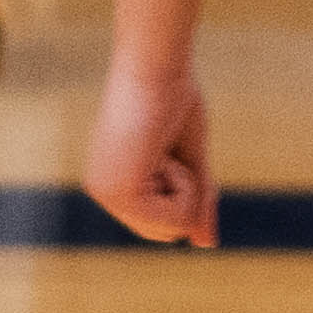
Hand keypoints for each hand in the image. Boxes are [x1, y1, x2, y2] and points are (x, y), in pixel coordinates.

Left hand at [83, 57, 215, 248]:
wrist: (158, 67)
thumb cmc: (173, 99)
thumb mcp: (190, 160)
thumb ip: (198, 201)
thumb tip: (208, 245)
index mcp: (115, 183)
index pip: (162, 221)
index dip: (187, 191)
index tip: (172, 149)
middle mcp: (104, 192)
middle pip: (165, 233)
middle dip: (187, 195)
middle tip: (172, 153)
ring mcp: (108, 195)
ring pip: (172, 229)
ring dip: (187, 189)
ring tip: (166, 150)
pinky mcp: (121, 193)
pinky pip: (175, 218)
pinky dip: (185, 185)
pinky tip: (164, 153)